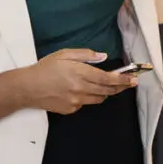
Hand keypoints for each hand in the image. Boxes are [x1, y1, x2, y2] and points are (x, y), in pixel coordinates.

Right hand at [20, 49, 136, 114]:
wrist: (28, 87)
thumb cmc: (45, 67)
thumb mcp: (64, 54)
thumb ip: (85, 55)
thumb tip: (103, 57)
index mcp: (80, 72)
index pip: (107, 78)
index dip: (123, 79)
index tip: (134, 79)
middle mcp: (81, 88)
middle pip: (107, 90)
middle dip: (120, 87)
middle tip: (128, 83)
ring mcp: (77, 101)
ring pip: (99, 98)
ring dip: (105, 92)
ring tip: (103, 85)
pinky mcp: (71, 109)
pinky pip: (86, 103)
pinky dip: (88, 97)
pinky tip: (78, 90)